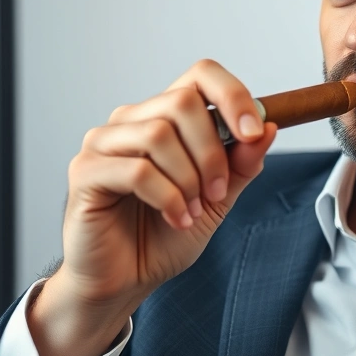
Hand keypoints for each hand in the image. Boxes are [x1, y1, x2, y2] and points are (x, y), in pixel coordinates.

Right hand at [31, 60, 276, 355]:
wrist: (125, 281)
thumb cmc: (163, 236)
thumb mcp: (218, 199)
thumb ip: (241, 164)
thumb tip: (269, 127)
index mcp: (164, 117)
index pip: (201, 75)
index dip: (234, 95)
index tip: (255, 132)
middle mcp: (131, 121)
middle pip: (182, 101)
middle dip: (212, 152)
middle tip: (218, 191)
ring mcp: (103, 143)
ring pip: (159, 134)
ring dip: (188, 178)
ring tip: (191, 210)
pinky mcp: (86, 172)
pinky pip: (137, 170)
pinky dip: (167, 197)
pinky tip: (175, 217)